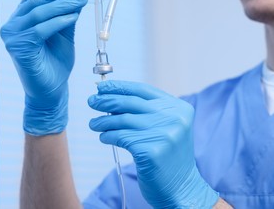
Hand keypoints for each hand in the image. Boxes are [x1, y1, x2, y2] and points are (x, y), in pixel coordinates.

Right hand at [0, 0, 87, 134]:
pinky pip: (40, 30)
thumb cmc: (57, 63)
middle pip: (37, 0)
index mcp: (24, 19)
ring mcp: (14, 37)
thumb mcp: (65, 35)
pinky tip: (73, 15)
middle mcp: (15, 25)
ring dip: (62, 3)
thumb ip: (67, 16)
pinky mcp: (19, 48)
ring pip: (39, 13)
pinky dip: (58, 21)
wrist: (53, 90)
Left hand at [88, 81, 218, 207]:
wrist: (182, 186)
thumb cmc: (168, 155)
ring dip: (103, 121)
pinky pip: (121, 138)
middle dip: (107, 100)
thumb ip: (147, 112)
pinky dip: (108, 136)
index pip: (143, 90)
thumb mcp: (166, 127)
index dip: (120, 87)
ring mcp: (163, 134)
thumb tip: (112, 98)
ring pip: (123, 120)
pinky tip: (104, 137)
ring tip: (94, 124)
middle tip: (92, 101)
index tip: (102, 87)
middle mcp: (173, 118)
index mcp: (179, 108)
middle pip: (131, 102)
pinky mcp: (151, 151)